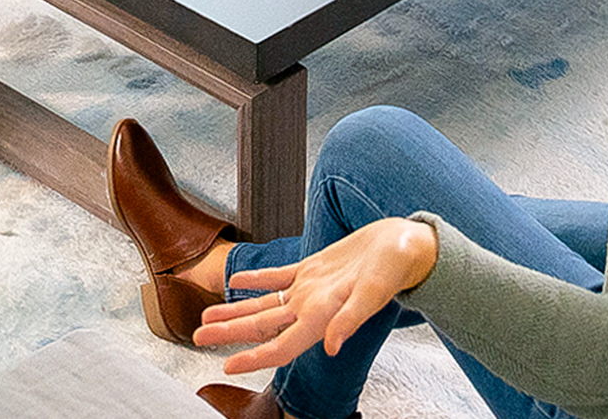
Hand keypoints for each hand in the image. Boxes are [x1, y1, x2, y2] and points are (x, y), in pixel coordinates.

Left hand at [194, 217, 437, 370]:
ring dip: (235, 311)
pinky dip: (256, 280)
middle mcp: (312, 306)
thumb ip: (352, 318)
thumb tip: (332, 346)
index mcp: (323, 315)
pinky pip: (278, 277)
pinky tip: (236, 280)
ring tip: (208, 317)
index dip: (253, 358)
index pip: (280, 345)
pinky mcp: (315, 267)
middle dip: (229, 333)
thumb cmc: (397, 266)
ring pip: (264, 304)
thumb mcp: (375, 290)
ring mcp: (311, 288)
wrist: (409, 243)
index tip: (226, 365)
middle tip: (198, 338)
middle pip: (262, 325)